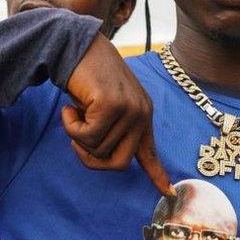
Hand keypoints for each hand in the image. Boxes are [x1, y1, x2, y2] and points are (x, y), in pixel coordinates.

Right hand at [63, 34, 175, 196]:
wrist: (75, 46)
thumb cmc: (86, 78)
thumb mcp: (105, 106)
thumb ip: (112, 129)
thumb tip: (107, 158)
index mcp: (142, 115)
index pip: (150, 151)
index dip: (158, 174)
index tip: (169, 192)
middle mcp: (142, 114)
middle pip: (118, 163)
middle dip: (91, 158)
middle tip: (75, 139)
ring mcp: (129, 110)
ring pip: (98, 150)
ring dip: (77, 136)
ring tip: (74, 113)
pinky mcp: (112, 106)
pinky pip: (86, 136)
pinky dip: (71, 126)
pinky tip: (70, 107)